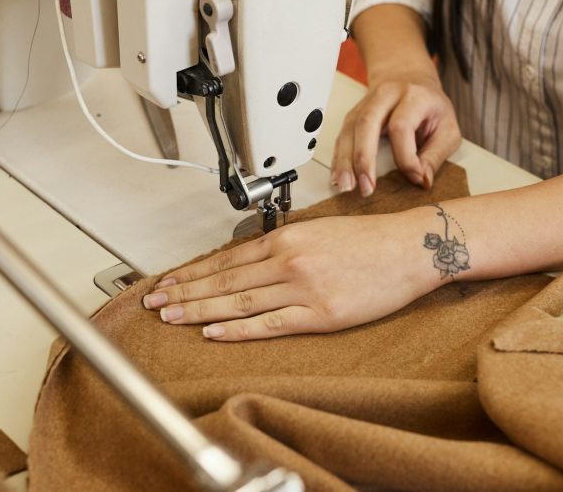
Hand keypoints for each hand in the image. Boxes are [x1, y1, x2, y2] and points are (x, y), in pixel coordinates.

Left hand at [141, 212, 442, 340]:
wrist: (408, 249)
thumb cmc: (368, 241)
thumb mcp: (319, 231)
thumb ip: (284, 247)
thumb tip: (250, 262)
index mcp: (286, 239)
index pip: (226, 258)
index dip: (192, 273)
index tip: (167, 282)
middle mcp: (288, 260)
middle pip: (224, 279)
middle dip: (184, 291)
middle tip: (153, 302)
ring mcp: (302, 288)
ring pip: (238, 301)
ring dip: (199, 309)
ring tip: (170, 317)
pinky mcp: (319, 313)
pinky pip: (269, 324)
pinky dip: (237, 328)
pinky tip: (212, 332)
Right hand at [332, 76, 460, 196]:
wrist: (410, 79)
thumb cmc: (431, 108)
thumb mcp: (448, 129)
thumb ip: (436, 155)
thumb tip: (422, 180)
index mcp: (414, 96)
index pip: (401, 126)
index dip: (406, 156)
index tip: (414, 178)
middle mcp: (386, 95)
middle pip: (367, 123)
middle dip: (364, 159)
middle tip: (367, 188)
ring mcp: (365, 103)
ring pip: (349, 130)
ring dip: (345, 161)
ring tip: (347, 187)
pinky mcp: (354, 114)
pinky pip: (342, 136)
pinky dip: (338, 159)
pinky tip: (338, 178)